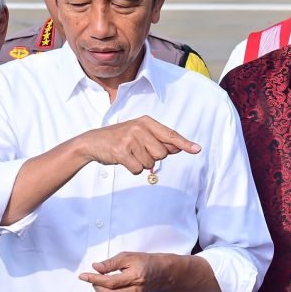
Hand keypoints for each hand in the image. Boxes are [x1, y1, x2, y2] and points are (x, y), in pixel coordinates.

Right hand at [78, 116, 199, 174]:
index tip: (197, 149)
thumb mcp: (140, 134)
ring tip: (129, 154)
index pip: (170, 135)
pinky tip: (123, 160)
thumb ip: (158, 140)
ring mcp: (130, 139)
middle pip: (161, 154)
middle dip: (152, 158)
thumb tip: (178, 147)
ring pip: (149, 163)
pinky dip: (132, 169)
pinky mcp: (121, 151)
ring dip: (140, 163)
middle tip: (138, 151)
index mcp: (146, 122)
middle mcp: (139, 128)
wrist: (93, 142)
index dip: (184, 143)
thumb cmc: (120, 139)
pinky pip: (137, 169)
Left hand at [80, 251, 165, 291]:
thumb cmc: (144, 263)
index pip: (110, 282)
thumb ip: (110, 263)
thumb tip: (95, 267)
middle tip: (95, 280)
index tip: (84, 276)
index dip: (94, 279)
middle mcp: (136, 291)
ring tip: (100, 290)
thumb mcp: (127, 257)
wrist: (160, 272)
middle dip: (97, 288)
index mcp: (134, 277)